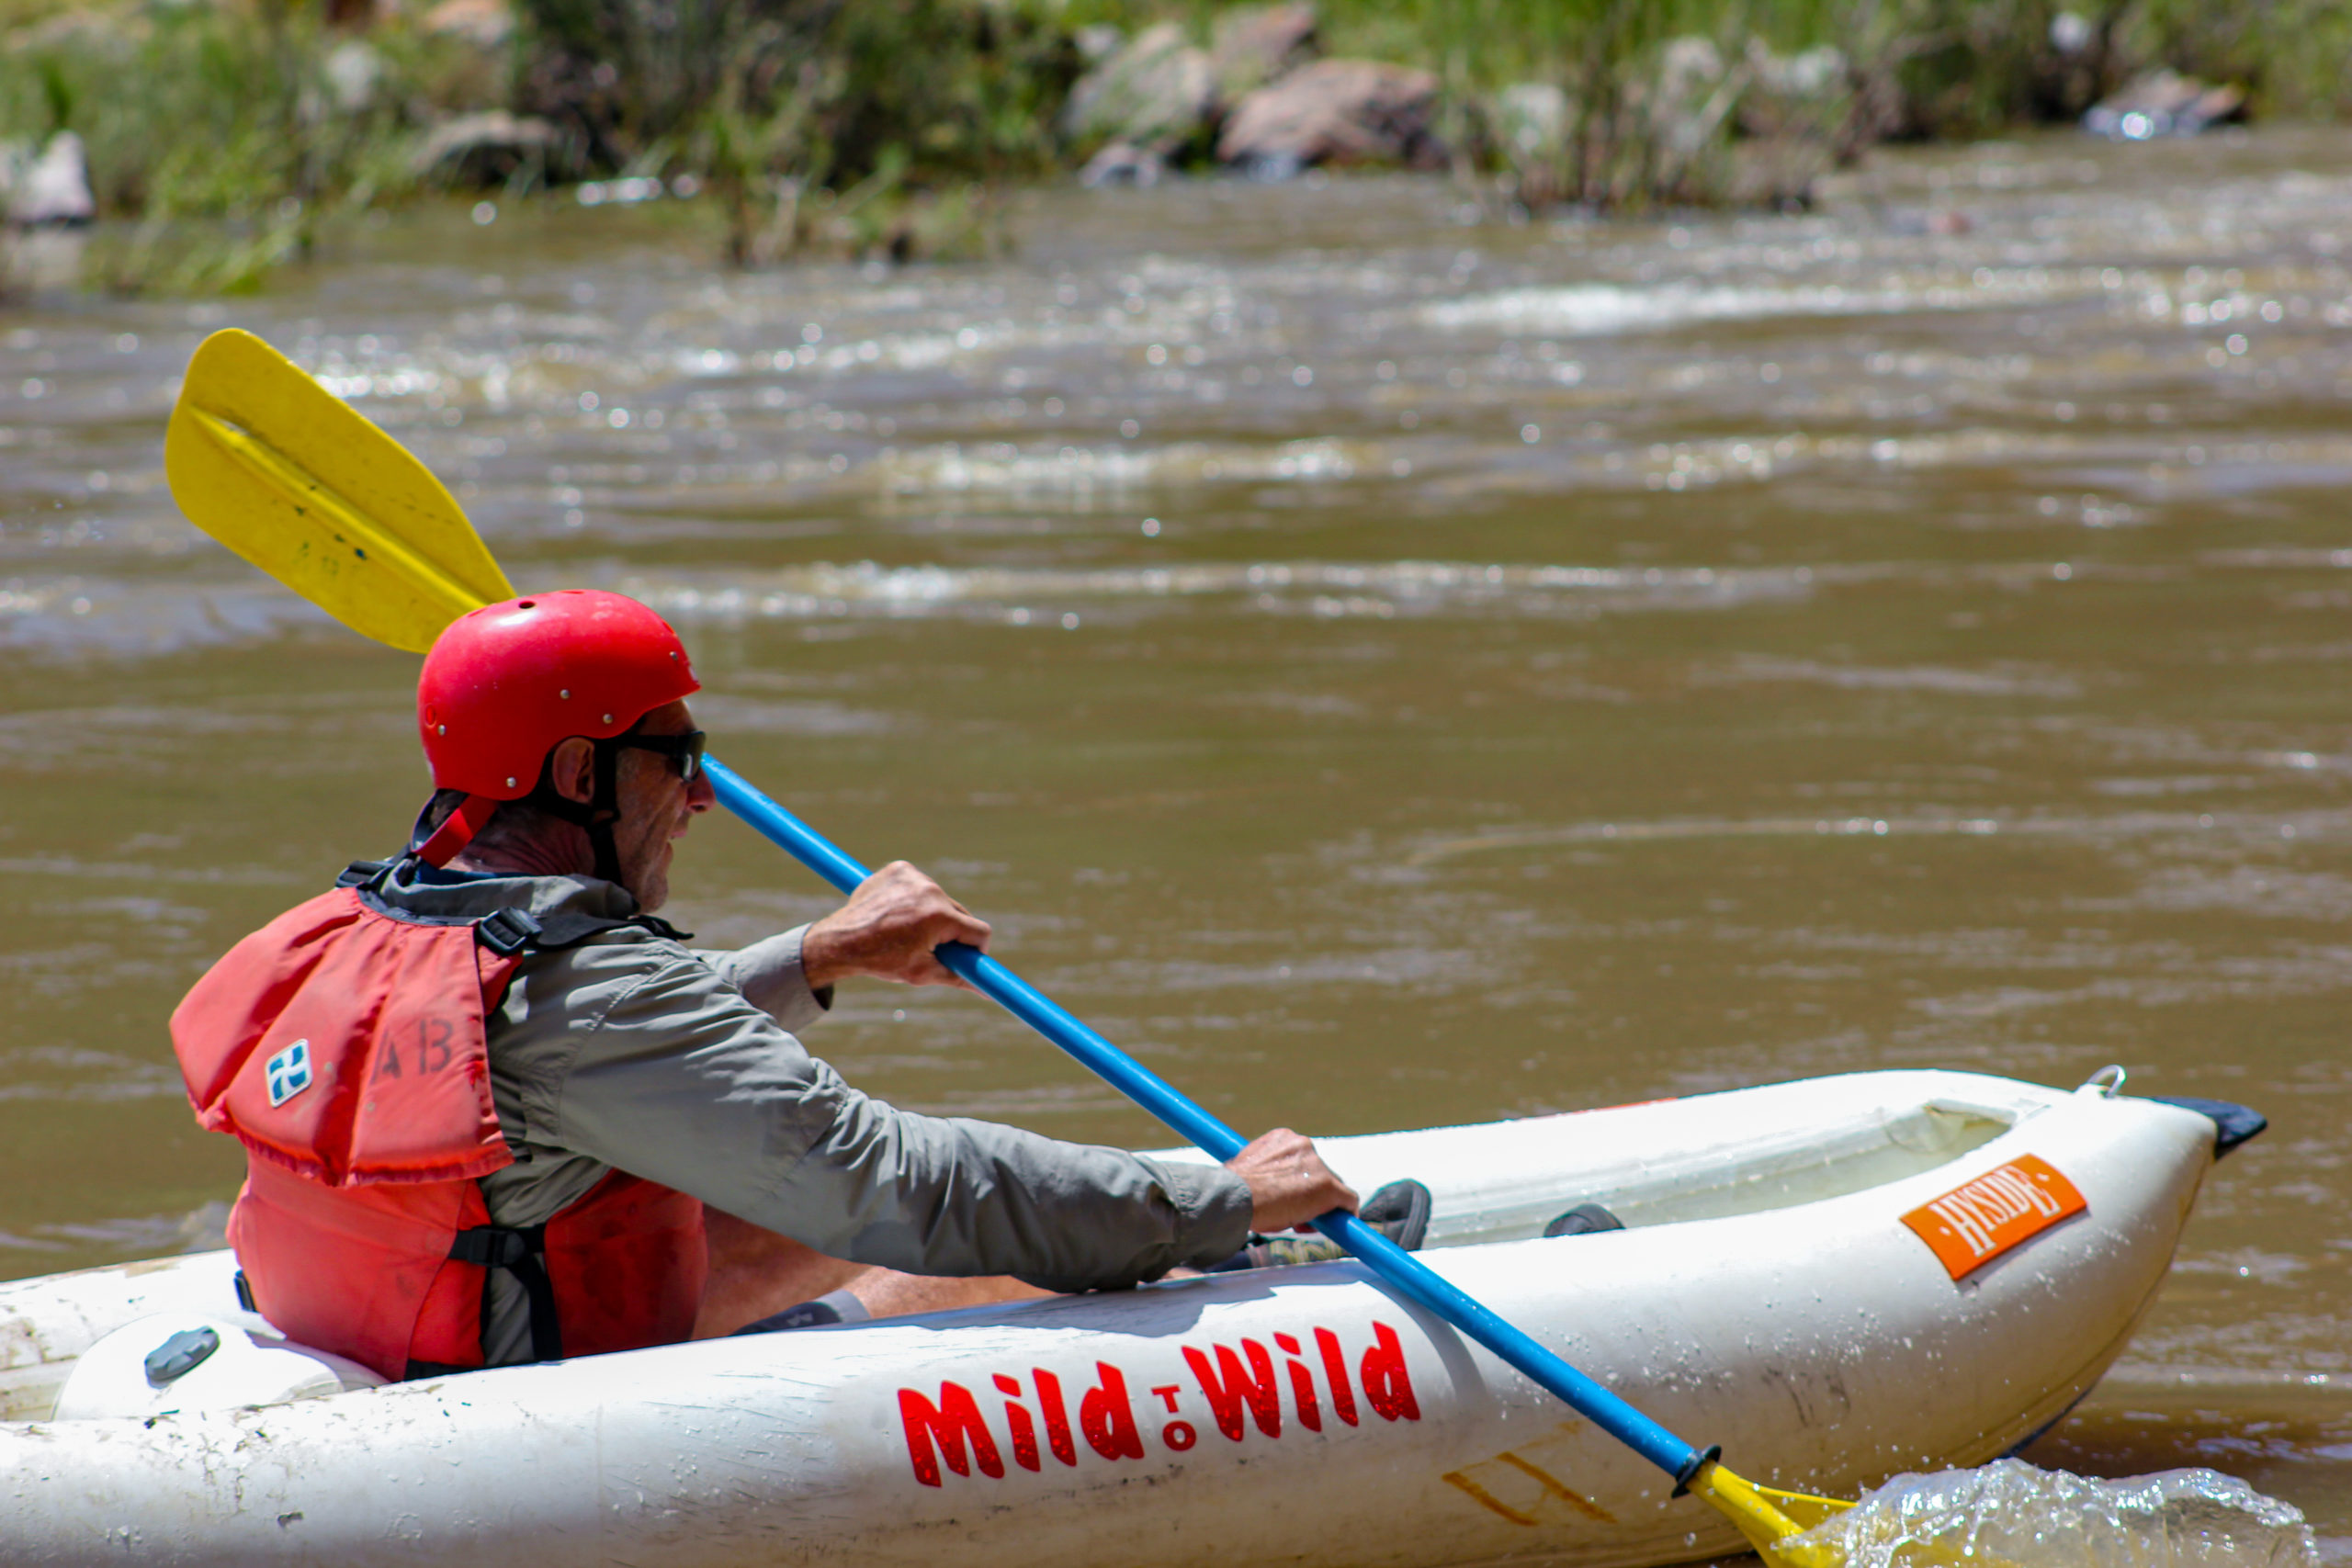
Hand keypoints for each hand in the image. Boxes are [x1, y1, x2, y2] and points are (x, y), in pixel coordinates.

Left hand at [802, 861, 990, 990]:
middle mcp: (930, 890)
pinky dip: (915, 898)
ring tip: (906, 931)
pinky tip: (898, 913)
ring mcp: (914, 876)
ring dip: (932, 915)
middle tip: (931, 948)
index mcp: (939, 916)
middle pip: (960, 914)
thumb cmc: (881, 960)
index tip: (964, 958)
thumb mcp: (923, 973)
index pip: (979, 932)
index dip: (976, 949)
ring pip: (940, 900)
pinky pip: (921, 885)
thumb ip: (959, 978)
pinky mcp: (900, 868)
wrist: (841, 941)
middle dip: (951, 933)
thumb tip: (987, 992)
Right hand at [1227, 1128, 1357, 1233]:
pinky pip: (1348, 1201)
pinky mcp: (1329, 1188)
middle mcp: (1303, 1145)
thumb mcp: (1247, 1170)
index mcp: (1283, 1138)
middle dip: (1309, 1195)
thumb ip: (1264, 1173)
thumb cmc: (1234, 1188)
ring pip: (1331, 1189)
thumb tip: (1262, 1186)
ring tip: (1299, 1224)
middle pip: (1319, 1174)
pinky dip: (1345, 1214)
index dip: (1296, 1183)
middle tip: (1292, 1216)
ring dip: (1319, 1207)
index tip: (1287, 1198)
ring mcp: (1318, 1166)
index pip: (1301, 1162)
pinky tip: (1337, 1228)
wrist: (1235, 1197)